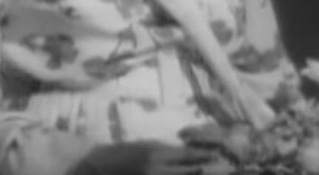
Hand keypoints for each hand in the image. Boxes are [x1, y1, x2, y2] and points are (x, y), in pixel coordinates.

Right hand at [70, 140, 215, 174]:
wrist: (98, 167)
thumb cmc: (126, 152)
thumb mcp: (150, 146)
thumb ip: (170, 152)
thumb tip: (192, 153)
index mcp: (157, 155)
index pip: (188, 157)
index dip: (205, 157)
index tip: (219, 157)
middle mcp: (156, 171)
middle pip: (189, 173)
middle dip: (204, 171)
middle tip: (220, 168)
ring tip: (204, 171)